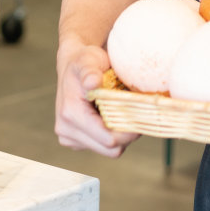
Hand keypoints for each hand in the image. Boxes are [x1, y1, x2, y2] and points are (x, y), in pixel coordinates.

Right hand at [55, 41, 136, 157]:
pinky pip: (104, 147)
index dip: (130, 132)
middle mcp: (66, 130)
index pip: (108, 139)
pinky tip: (113, 117)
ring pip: (109, 151)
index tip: (143, 117)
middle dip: (127, 135)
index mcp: (70, 114)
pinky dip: (114, 135)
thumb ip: (90, 71)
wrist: (73, 66)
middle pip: (110, 149)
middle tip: (138, 114)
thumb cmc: (85, 61)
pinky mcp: (77, 142)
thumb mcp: (88, 60)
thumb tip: (92, 82)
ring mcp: (70, 138)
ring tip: (124, 113)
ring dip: (121, 136)